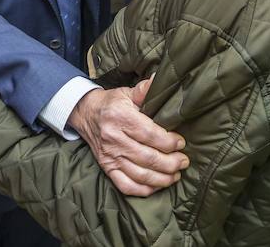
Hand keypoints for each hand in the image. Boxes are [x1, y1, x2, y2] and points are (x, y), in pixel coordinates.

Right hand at [68, 82, 187, 196]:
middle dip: (171, 162)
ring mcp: (110, 156)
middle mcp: (114, 139)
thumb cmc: (112, 103)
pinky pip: (127, 186)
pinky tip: (157, 185)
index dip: (169, 142)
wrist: (86, 114)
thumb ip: (144, 90)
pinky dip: (145, 190)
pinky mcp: (107, 168)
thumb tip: (158, 80)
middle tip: (184, 161)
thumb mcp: (127, 92)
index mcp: (120, 118)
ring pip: (140, 175)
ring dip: (162, 178)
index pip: (149, 134)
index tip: (181, 143)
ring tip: (176, 175)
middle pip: (148, 157)